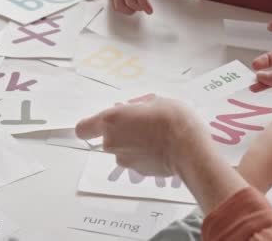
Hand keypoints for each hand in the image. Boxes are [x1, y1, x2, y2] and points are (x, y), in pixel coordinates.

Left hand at [76, 97, 209, 176]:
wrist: (188, 146)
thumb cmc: (171, 118)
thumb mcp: (153, 100)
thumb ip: (136, 107)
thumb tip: (134, 110)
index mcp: (111, 120)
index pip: (83, 128)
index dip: (90, 127)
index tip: (98, 124)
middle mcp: (112, 142)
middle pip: (108, 138)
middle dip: (122, 132)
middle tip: (142, 123)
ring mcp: (124, 159)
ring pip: (123, 150)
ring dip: (133, 144)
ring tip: (155, 136)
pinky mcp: (137, 171)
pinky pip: (136, 160)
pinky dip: (144, 155)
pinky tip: (161, 148)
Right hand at [110, 0, 161, 14]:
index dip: (144, 4)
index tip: (150, 10)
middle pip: (130, 1)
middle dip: (139, 7)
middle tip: (144, 7)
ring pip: (120, 5)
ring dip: (129, 10)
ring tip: (136, 7)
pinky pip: (114, 4)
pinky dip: (121, 9)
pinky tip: (128, 6)